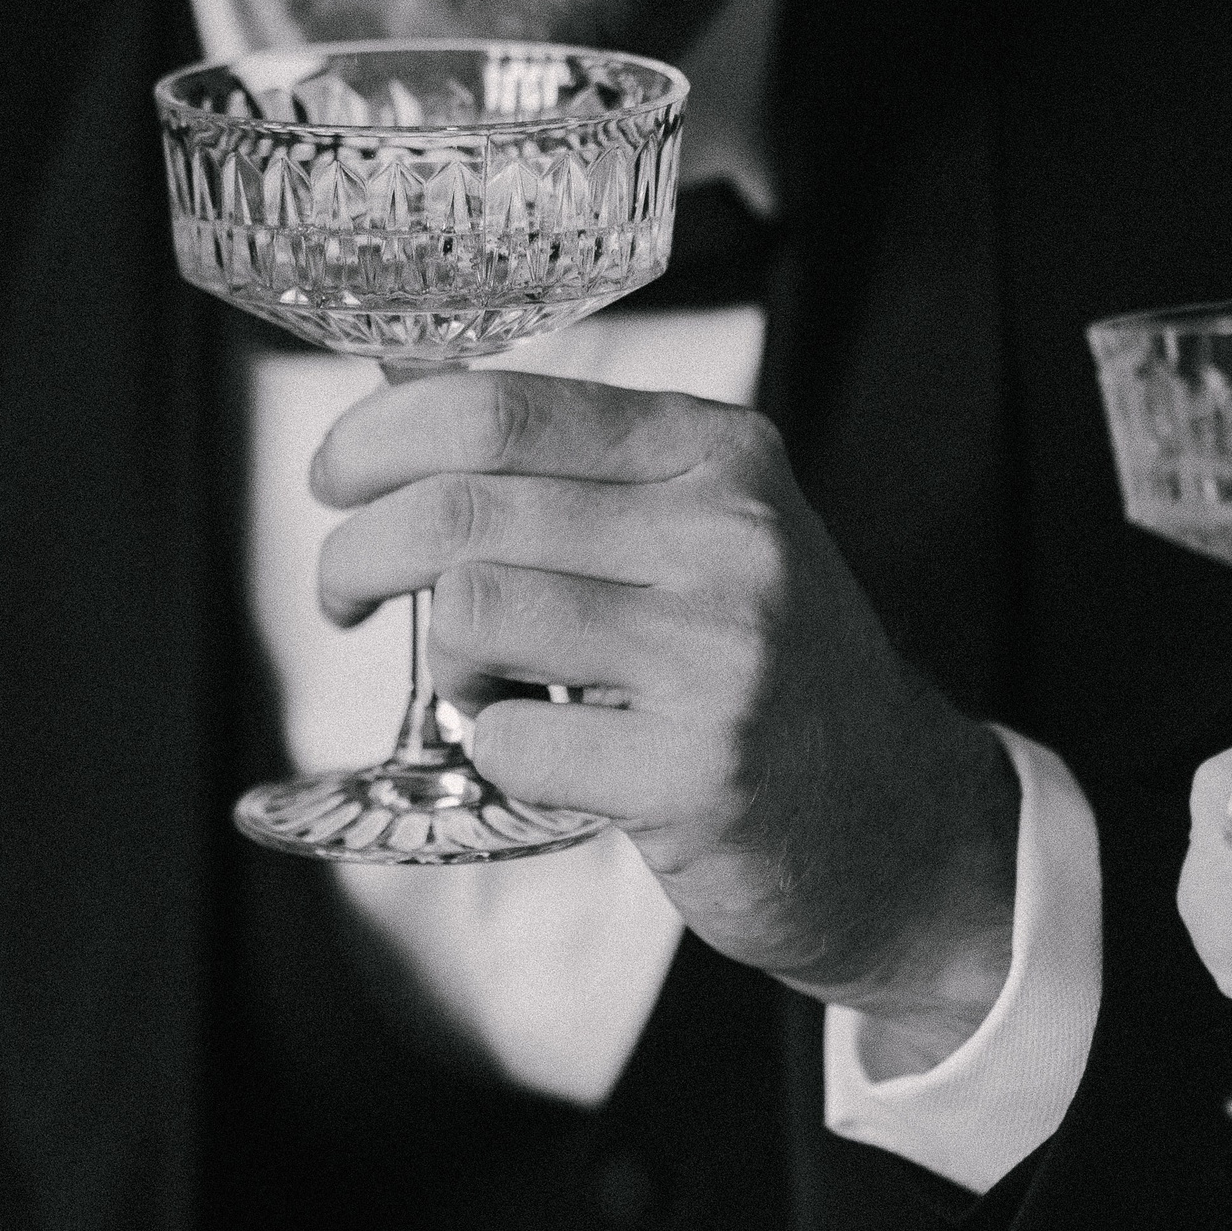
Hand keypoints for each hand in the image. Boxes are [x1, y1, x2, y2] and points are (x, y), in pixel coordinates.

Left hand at [310, 371, 1016, 1073]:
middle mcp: (727, 536)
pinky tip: (545, 755)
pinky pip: (513, 739)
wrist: (897, 822)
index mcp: (717, 455)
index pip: (501, 408)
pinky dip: (495, 752)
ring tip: (474, 687)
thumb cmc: (772, 678)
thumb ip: (586, 484)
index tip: (334, 482)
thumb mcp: (711, 538)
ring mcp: (719, 652)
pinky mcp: (699, 767)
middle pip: (463, 509)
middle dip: (358, 553)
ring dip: (438, 660)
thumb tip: (400, 419)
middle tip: (342, 594)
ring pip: (475, 614)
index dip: (379, 439)